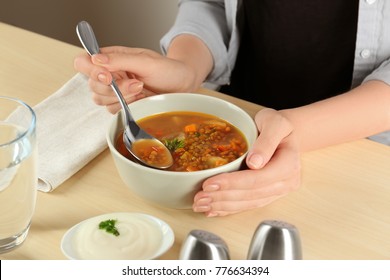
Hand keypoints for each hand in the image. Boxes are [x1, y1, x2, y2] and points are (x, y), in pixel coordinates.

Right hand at [74, 46, 197, 112]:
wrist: (183, 85)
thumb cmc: (168, 69)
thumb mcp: (146, 61)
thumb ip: (120, 59)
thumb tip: (96, 58)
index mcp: (112, 58)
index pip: (83, 61)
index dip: (90, 71)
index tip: (108, 77)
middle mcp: (110, 73)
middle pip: (91, 84)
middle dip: (114, 88)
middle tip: (136, 84)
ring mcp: (116, 90)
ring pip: (100, 99)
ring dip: (121, 98)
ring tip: (141, 90)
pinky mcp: (123, 104)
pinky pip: (112, 110)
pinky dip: (125, 107)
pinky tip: (140, 100)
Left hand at [192, 108, 300, 216]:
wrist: (286, 133)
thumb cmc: (278, 125)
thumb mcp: (275, 123)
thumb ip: (267, 141)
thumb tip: (255, 163)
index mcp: (288, 164)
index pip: (257, 179)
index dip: (232, 183)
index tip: (210, 184)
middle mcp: (285, 183)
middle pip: (250, 195)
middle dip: (222, 198)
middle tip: (198, 198)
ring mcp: (277, 191)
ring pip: (248, 203)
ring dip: (222, 206)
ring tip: (201, 204)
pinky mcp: (268, 195)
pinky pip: (248, 205)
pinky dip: (229, 209)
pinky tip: (213, 210)